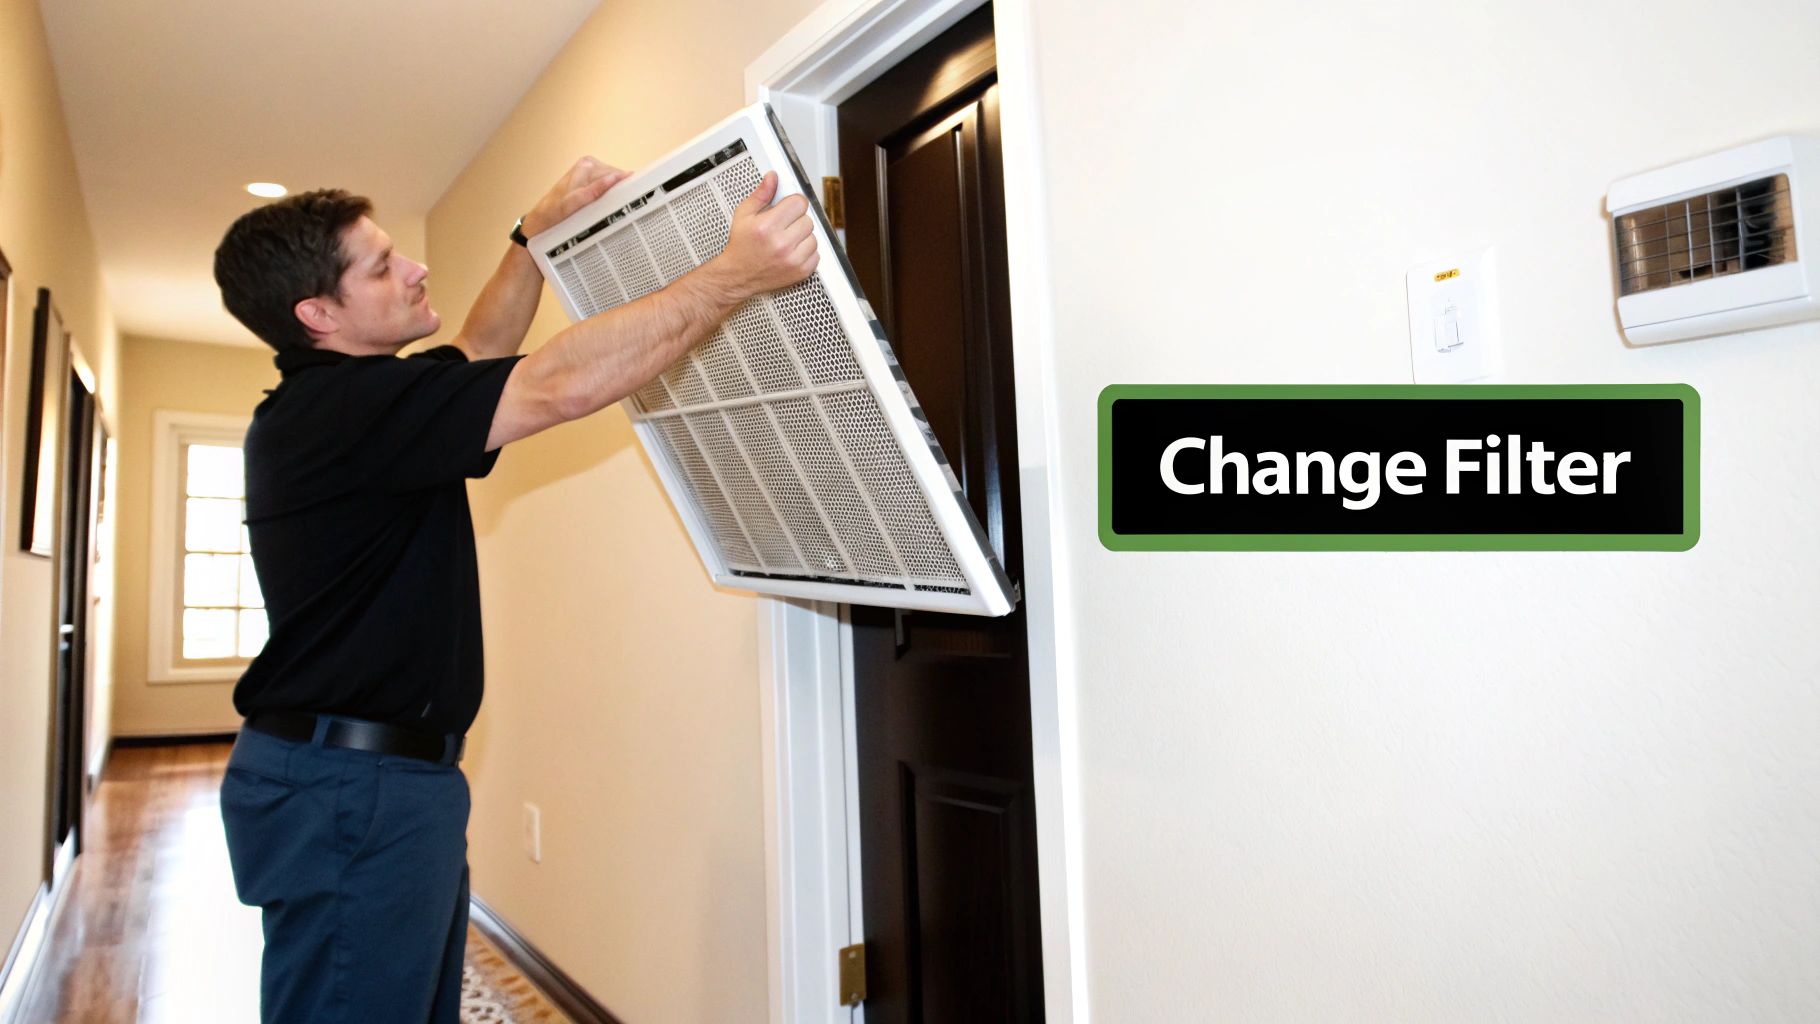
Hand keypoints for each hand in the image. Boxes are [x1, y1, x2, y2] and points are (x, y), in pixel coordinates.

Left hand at [520, 156, 629, 237]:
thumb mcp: (572, 203)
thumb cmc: (552, 213)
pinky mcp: (592, 185)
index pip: (617, 174)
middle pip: (618, 179)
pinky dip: (613, 198)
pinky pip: (609, 189)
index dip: (629, 186)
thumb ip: (593, 190)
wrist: (540, 222)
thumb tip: (614, 178)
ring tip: (624, 210)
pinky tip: (615, 207)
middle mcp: (589, 166)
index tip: (640, 198)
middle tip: (632, 209)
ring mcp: (591, 175)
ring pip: (615, 185)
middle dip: (624, 192)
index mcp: (586, 165)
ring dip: (619, 196)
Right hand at [707, 172, 818, 298]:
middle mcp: (781, 244)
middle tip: (783, 227)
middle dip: (796, 221)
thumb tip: (772, 178)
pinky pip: (816, 254)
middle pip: (808, 219)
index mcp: (767, 226)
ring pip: (814, 237)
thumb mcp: (744, 215)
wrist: (738, 275)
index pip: (799, 203)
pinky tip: (792, 252)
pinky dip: (807, 252)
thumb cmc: (741, 246)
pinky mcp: (801, 272)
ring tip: (787, 240)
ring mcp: (793, 260)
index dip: (793, 203)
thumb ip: (761, 195)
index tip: (788, 208)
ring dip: (803, 237)